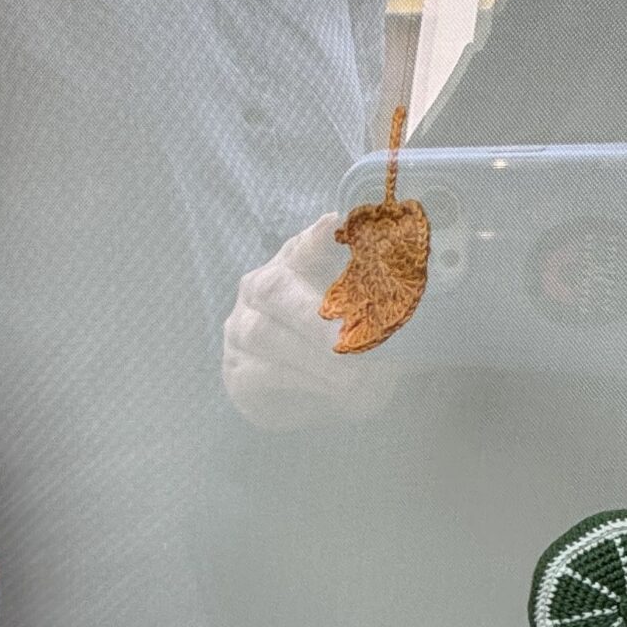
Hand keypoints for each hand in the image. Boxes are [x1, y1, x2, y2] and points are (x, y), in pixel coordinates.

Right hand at [221, 214, 405, 431]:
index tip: (335, 223)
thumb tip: (390, 313)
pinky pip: (259, 370)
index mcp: (291, 269)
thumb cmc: (337, 356)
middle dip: (309, 313)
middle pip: (272, 288)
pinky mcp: (237, 371)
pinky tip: (329, 389)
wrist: (307, 404)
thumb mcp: (361, 332)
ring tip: (348, 376)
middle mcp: (258, 292)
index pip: (300, 248)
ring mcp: (240, 330)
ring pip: (263, 332)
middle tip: (343, 337)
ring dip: (309, 354)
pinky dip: (299, 380)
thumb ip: (369, 314)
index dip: (314, 238)